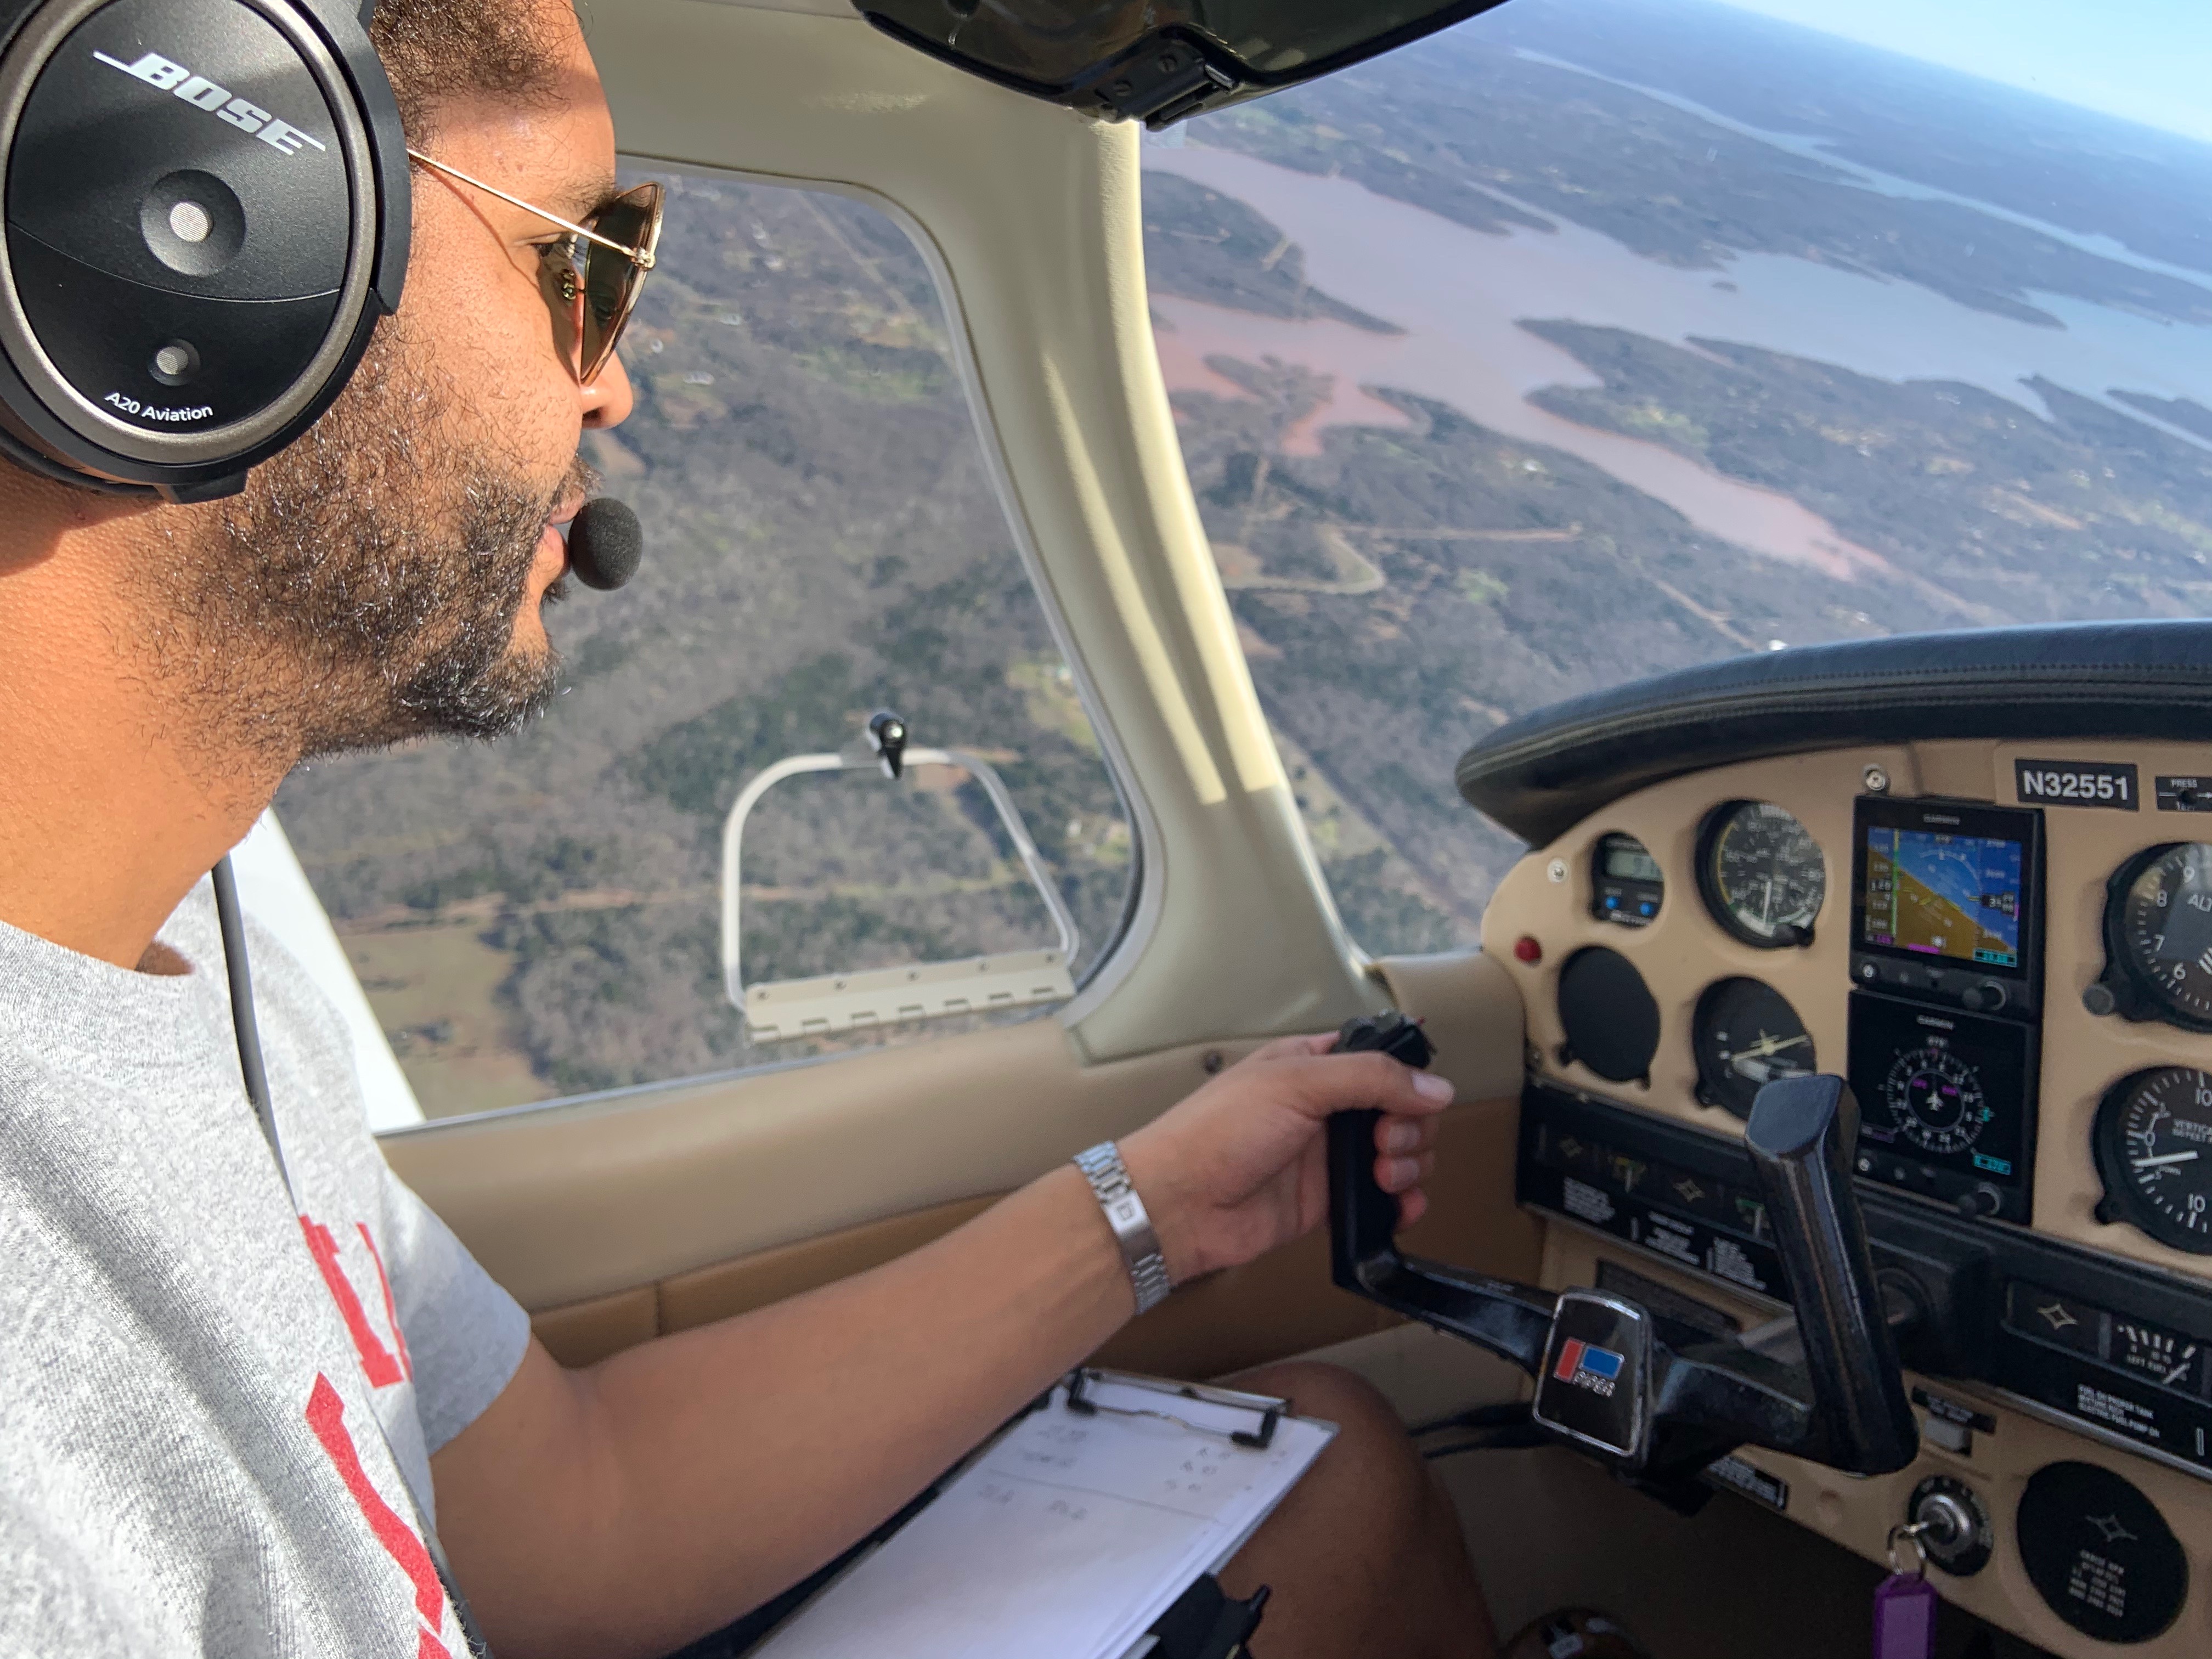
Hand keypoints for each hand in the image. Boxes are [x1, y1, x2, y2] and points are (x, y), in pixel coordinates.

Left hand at [1116, 1034, 1453, 1285]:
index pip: (1380, 1060)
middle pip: (1400, 1110)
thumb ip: (1371, 1078)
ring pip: (1398, 1155)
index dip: (1406, 1078)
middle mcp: (1323, 1109)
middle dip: (1411, 1127)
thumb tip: (1436, 1086)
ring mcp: (1326, 1158)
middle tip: (1386, 1143)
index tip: (1411, 1097)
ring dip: (1410, 1165)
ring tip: (1384, 1176)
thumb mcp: (1296, 1083)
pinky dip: (1403, 1205)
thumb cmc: (1217, 1133)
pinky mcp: (1327, 1203)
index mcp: (1311, 1065)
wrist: (1179, 1205)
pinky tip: (1401, 1207)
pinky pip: (1381, 1203)